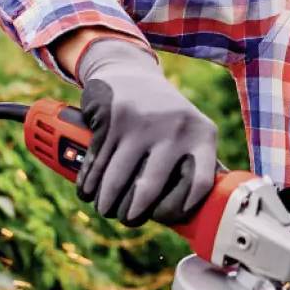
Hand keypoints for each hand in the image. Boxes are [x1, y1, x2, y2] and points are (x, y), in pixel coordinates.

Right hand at [74, 38, 217, 225]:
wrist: (129, 71)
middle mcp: (176, 128)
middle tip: (127, 218)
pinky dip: (89, 182)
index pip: (200, 183)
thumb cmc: (164, 115)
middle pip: (151, 188)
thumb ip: (192, 164)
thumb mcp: (188, 130)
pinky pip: (98, 162)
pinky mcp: (113, 119)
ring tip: (105, 208)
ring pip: (118, 178)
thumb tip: (190, 217)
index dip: (180, 208)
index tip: (164, 218)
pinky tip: (88, 191)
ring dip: (106, 201)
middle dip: (133, 212)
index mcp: (202, 135)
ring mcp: (143, 123)